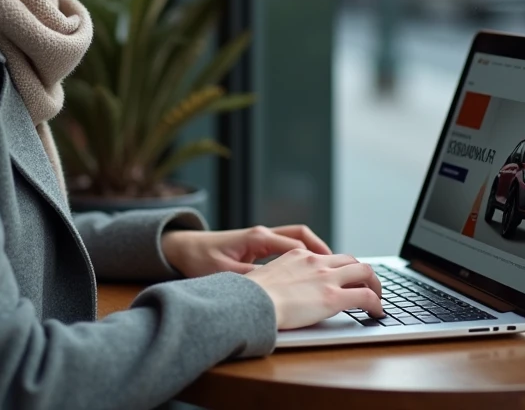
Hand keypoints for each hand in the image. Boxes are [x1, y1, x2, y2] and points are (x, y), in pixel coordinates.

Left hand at [161, 224, 332, 277]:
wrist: (182, 247)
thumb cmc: (200, 259)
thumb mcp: (225, 274)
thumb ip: (250, 280)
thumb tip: (274, 289)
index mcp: (257, 238)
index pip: (296, 244)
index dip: (317, 257)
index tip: (333, 270)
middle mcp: (262, 234)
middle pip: (302, 235)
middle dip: (323, 250)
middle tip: (342, 267)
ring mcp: (260, 238)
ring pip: (296, 238)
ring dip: (314, 251)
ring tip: (331, 268)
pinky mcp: (256, 245)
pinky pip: (286, 245)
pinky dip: (301, 254)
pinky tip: (307, 270)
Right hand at [243, 250, 383, 329]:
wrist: (250, 301)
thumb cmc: (251, 294)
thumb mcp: (265, 275)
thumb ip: (278, 277)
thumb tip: (277, 289)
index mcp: (298, 255)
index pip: (329, 257)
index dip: (340, 268)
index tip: (343, 278)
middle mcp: (316, 262)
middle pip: (351, 260)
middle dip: (363, 273)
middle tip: (368, 286)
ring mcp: (326, 279)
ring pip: (365, 272)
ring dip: (375, 284)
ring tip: (378, 298)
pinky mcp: (333, 298)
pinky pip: (366, 297)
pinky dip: (377, 304)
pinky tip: (378, 313)